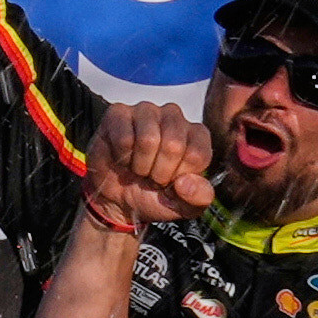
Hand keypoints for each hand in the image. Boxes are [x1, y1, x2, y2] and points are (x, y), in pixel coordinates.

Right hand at [84, 103, 216, 232]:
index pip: (197, 154)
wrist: (119, 200)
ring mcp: (146, 111)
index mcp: (196, 134)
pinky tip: (122, 157)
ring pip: (148, 139)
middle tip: (152, 175)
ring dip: (140, 165)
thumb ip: (199, 197)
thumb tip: (185, 182)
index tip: (172, 181)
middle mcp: (174, 116)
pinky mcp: (118, 113)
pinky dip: (122, 158)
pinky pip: (124, 138)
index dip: (180, 176)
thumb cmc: (156, 196)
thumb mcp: (185, 206)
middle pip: (174, 145)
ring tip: (138, 167)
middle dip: (159, 172)